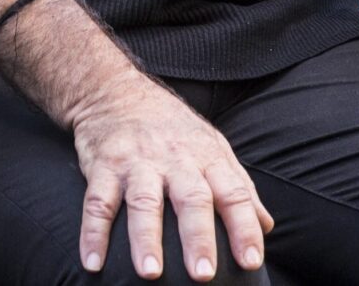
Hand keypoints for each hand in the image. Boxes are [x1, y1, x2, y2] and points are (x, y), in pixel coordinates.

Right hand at [69, 75, 272, 280]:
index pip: (232, 193)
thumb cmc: (171, 128)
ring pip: (144, 201)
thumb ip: (239, 186)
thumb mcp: (212, 146)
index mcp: (206, 157)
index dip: (244, 227)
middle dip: (198, 237)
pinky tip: (93, 262)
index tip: (251, 261)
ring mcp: (136, 162)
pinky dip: (92, 233)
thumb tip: (266, 227)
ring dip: (146, 238)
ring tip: (150, 272)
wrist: (115, 90)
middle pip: (191, 199)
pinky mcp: (103, 166)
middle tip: (203, 274)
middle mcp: (174, 159)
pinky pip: (97, 202)